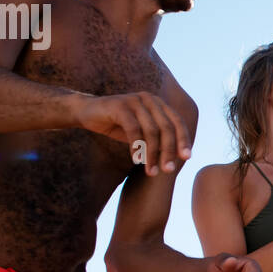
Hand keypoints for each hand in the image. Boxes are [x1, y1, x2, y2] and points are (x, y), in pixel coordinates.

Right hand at [75, 92, 191, 176]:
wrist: (86, 112)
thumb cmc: (117, 124)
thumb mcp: (141, 132)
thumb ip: (157, 139)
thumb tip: (177, 157)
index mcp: (158, 103)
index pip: (177, 122)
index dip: (183, 139)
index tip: (186, 158)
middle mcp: (149, 99)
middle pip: (166, 127)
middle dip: (169, 151)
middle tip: (168, 170)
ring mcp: (135, 100)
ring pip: (151, 130)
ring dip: (152, 154)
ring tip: (151, 172)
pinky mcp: (120, 106)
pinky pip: (133, 129)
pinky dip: (137, 146)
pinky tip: (136, 160)